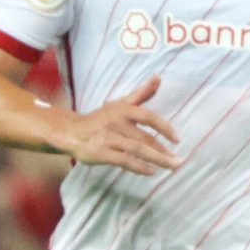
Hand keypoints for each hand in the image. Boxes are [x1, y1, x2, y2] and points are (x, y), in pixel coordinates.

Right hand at [63, 79, 180, 175]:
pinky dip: (139, 167)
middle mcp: (116, 123)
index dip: (165, 127)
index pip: (149, 117)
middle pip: (145, 139)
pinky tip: (152, 172)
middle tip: (179, 161)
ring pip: (137, 150)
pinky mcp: (101, 153)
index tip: (178, 139)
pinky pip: (124, 161)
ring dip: (157, 160)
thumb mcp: (121, 103)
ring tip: (172, 167)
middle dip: (164, 151)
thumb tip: (158, 77)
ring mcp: (108, 138)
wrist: (70, 131)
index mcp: (123, 110)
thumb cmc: (102, 118)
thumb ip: (142, 93)